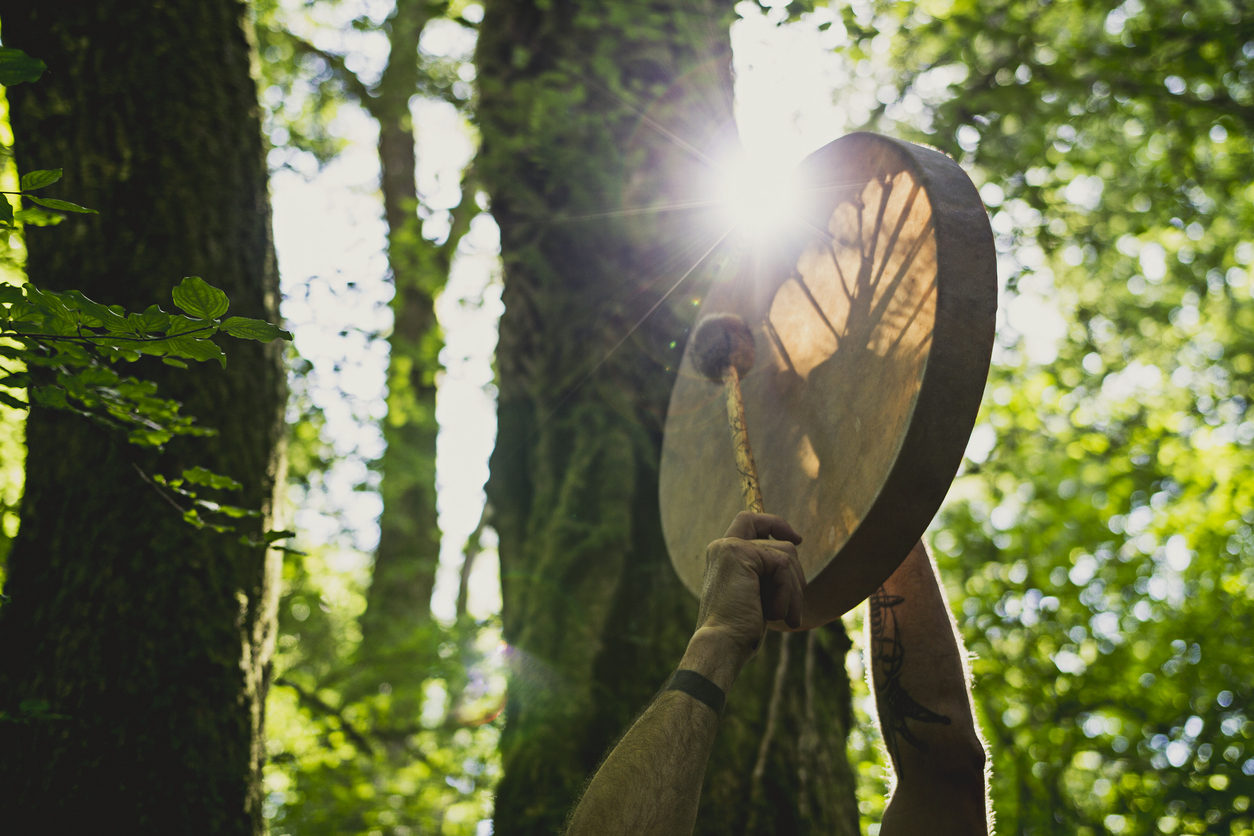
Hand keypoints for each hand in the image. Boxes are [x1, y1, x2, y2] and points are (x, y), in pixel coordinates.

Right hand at [695, 512, 805, 663]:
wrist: (721, 645)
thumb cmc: (739, 630)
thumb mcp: (756, 596)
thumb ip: (767, 573)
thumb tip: (794, 550)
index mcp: (723, 556)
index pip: (750, 521)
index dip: (776, 524)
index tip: (797, 540)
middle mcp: (723, 546)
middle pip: (780, 542)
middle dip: (796, 575)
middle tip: (793, 609)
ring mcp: (730, 547)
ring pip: (787, 555)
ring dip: (793, 591)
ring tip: (783, 617)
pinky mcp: (740, 553)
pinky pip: (783, 565)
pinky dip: (787, 593)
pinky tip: (775, 614)